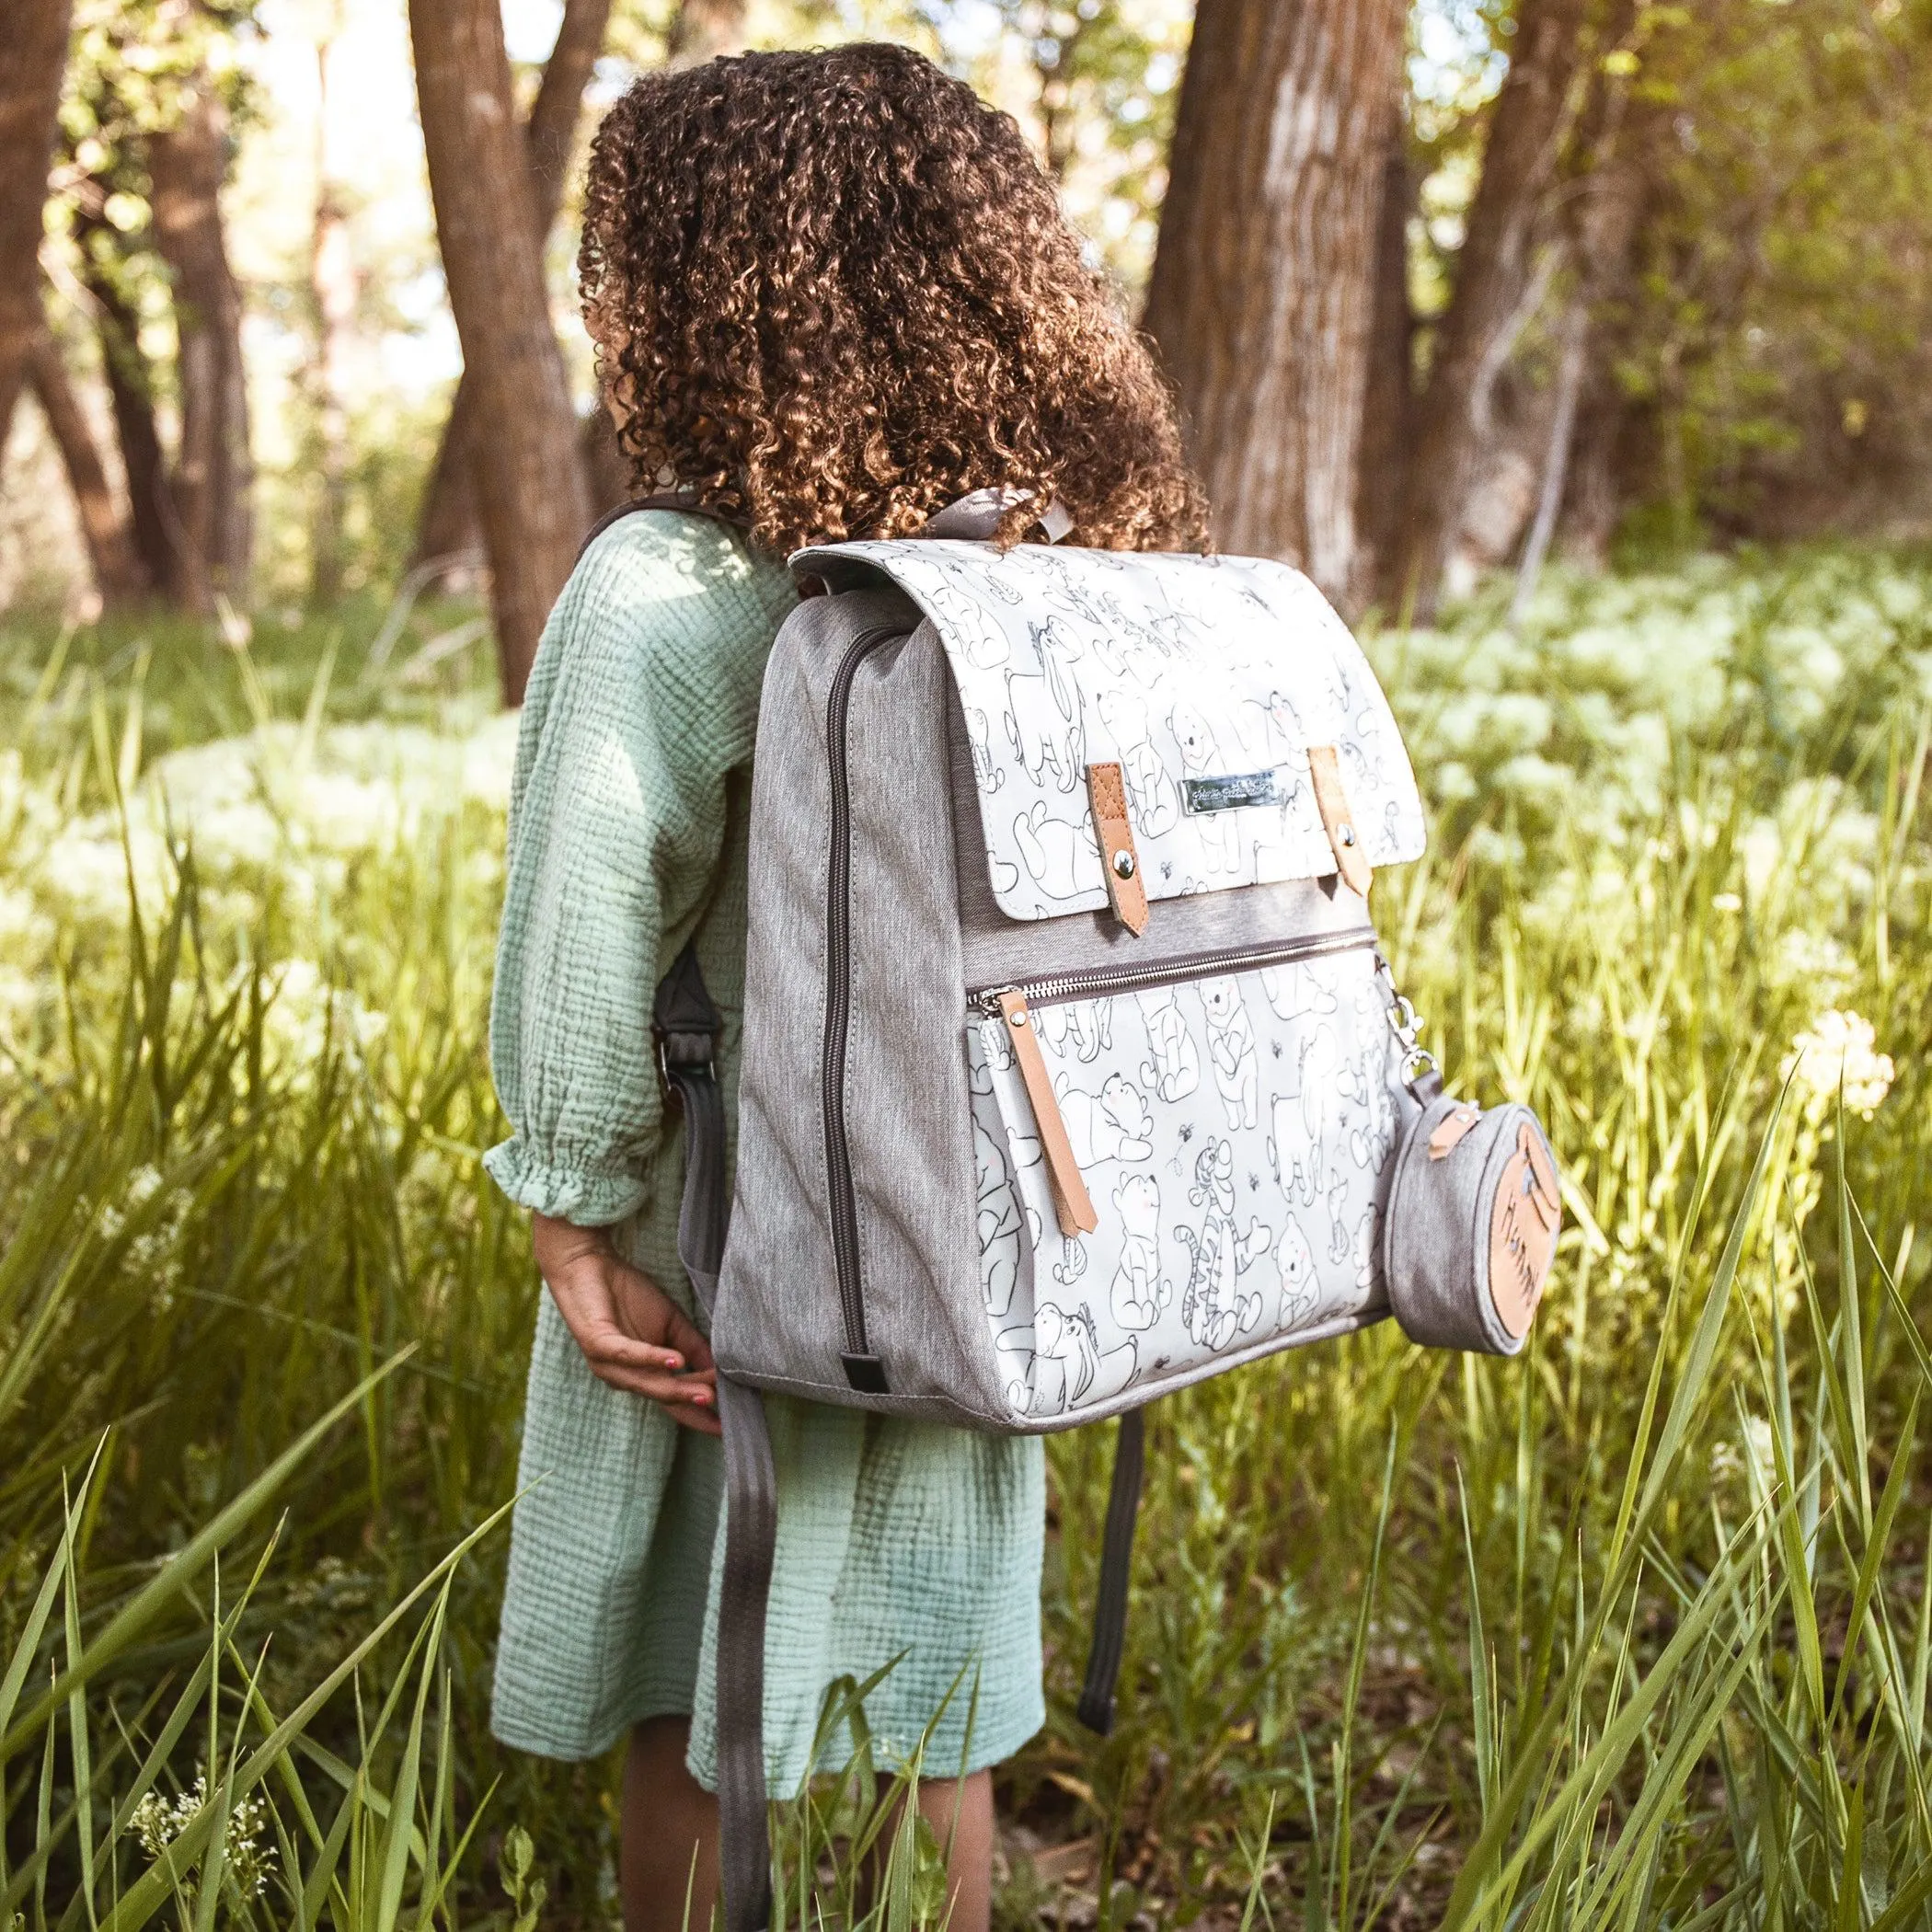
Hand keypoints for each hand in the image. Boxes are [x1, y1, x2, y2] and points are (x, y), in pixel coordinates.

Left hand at [532, 1213, 721, 1434]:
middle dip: (694, 1405)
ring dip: (678, 1389)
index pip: (674, 1401)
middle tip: (724, 1413)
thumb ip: (693, 1347)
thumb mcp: (670, 1323)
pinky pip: (627, 1355)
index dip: (699, 1414)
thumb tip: (720, 1370)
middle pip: (665, 1396)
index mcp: (643, 1374)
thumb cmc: (627, 1294)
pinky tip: (677, 1360)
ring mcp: (608, 1364)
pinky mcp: (597, 1343)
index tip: (728, 1425)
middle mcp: (624, 1377)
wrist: (587, 1264)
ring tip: (708, 1393)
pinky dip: (653, 1359)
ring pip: (647, 1383)